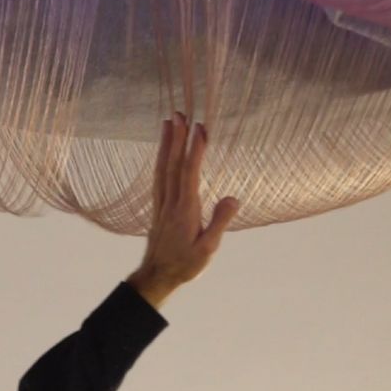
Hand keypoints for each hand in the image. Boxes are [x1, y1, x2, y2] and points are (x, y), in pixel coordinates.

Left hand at [136, 112, 238, 290]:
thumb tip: (233, 197)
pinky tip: (163, 151)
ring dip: (165, 144)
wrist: (157, 277)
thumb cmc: (184, 265)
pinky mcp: (158, 208)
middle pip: (172, 165)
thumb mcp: (208, 248)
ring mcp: (162, 204)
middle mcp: (170, 203)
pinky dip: (161, 160)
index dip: (194, 150)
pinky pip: (158, 178)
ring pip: (162, 169)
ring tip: (169, 122)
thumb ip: (219, 222)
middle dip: (176, 138)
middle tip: (180, 113)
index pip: (189, 173)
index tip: (199, 128)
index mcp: (184, 210)